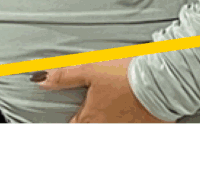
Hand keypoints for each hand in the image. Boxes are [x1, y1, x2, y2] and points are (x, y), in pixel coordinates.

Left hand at [36, 58, 167, 122]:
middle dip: (87, 123)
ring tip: (108, 112)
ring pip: (112, 130)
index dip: (69, 122)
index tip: (68, 119)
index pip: (74, 126)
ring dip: (108, 122)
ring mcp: (129, 129)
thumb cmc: (123, 73)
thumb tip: (39, 80)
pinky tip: (132, 115)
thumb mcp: (88, 69)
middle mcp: (109, 126)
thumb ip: (63, 76)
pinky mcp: (148, 127)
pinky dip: (131, 124)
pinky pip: (135, 130)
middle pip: (92, 129)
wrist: (161, 80)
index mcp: (93, 115)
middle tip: (85, 114)